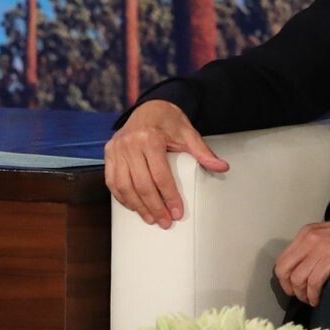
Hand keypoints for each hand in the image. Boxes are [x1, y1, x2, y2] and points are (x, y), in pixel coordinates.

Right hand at [104, 100, 227, 227]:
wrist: (150, 107)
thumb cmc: (168, 121)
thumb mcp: (188, 133)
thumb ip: (203, 152)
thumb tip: (221, 167)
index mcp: (149, 138)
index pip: (160, 175)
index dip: (169, 197)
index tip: (177, 212)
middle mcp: (130, 144)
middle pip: (141, 184)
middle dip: (154, 207)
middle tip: (165, 222)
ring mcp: (116, 149)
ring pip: (124, 186)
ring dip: (137, 206)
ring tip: (150, 218)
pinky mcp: (108, 153)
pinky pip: (112, 181)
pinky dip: (122, 197)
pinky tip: (133, 206)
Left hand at [272, 211, 329, 307]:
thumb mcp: (326, 235)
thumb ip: (311, 249)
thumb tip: (301, 270)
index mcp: (305, 233)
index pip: (282, 259)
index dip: (283, 278)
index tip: (290, 287)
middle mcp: (308, 240)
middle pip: (285, 270)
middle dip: (290, 288)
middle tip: (298, 296)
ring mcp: (319, 249)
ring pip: (298, 279)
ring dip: (303, 294)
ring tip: (311, 299)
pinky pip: (313, 283)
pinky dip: (314, 295)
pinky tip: (318, 299)